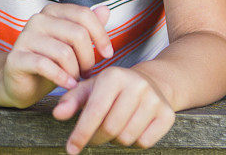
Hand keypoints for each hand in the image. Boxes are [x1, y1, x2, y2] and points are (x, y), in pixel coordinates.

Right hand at [0, 3, 112, 108]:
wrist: (23, 84)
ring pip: (64, 52)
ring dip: (75, 71)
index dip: (101, 35)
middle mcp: (37, 20)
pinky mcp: (16, 58)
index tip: (108, 54)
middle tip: (87, 72)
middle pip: (77, 34)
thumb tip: (105, 9)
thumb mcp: (74, 45)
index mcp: (53, 11)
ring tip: (75, 79)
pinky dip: (62, 78)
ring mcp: (25, 38)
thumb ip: (88, 27)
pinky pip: (45, 65)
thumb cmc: (53, 62)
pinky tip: (69, 85)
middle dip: (88, 58)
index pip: (84, 15)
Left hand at [51, 66, 175, 153]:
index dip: (81, 133)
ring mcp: (154, 99)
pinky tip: (133, 127)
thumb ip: (72, 100)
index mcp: (114, 76)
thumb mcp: (90, 88)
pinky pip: (145, 142)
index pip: (94, 112)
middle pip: (110, 129)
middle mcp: (137, 85)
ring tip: (116, 126)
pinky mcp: (167, 114)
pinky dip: (135, 141)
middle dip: (97, 138)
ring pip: (127, 137)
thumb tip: (58, 114)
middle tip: (95, 135)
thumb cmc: (113, 88)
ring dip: (116, 139)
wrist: (151, 81)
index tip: (71, 149)